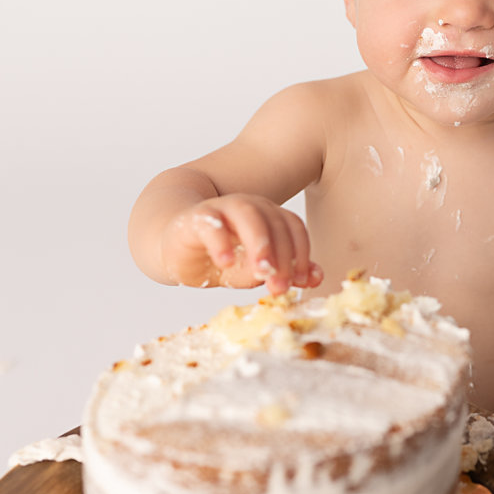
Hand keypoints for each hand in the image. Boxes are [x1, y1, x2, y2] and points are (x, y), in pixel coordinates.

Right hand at [159, 194, 322, 294]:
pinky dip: (221, 242)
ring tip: (261, 271)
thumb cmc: (221, 258)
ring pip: (248, 214)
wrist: (176, 247)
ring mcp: (223, 208)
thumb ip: (283, 270)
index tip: (303, 282)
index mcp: (269, 217)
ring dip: (259, 242)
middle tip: (280, 286)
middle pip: (274, 222)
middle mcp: (250, 207)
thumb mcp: (254, 270)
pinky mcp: (196, 218)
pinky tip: (225, 263)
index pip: (293, 228)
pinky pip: (211, 224)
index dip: (302, 254)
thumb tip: (317, 277)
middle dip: (282, 256)